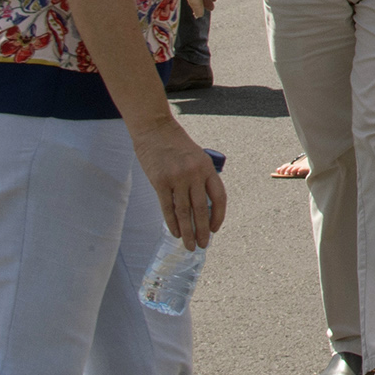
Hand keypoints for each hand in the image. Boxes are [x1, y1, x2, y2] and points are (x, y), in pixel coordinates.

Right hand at [129, 118, 226, 250]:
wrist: (155, 130)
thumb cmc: (176, 145)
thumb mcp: (197, 157)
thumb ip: (200, 177)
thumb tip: (202, 204)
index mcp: (207, 168)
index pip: (219, 197)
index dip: (219, 215)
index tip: (216, 229)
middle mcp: (194, 174)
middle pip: (201, 208)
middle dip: (203, 230)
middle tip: (203, 245)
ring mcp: (177, 178)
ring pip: (184, 212)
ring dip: (188, 231)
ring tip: (190, 245)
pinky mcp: (159, 182)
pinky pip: (167, 208)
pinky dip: (172, 223)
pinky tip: (175, 233)